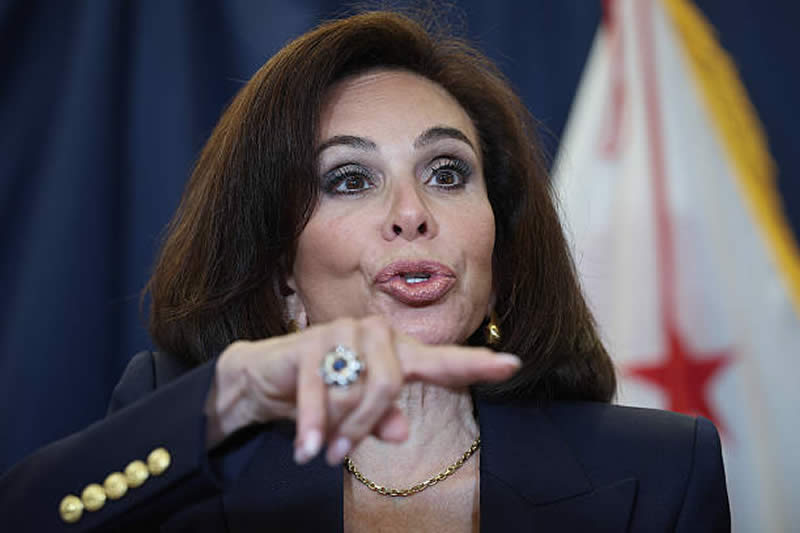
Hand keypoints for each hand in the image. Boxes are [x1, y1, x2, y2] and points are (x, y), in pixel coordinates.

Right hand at [203, 316, 520, 463]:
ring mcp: (344, 332)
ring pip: (359, 389)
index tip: (512, 365)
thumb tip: (402, 431)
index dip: (476, 364)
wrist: (263, 378)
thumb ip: (381, 422)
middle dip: (364, 428)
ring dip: (338, 428)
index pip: (442, 359)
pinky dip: (313, 424)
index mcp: (396, 354)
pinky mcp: (312, 339)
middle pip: (392, 385)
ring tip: (320, 450)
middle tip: (340, 456)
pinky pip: (322, 389)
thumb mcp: (354, 418)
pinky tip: (305, 448)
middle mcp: (376, 336)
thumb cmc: (321, 396)